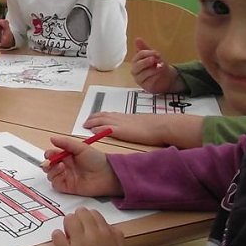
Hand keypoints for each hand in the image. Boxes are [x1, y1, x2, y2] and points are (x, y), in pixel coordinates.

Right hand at [42, 134, 122, 196]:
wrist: (107, 175)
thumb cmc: (97, 160)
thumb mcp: (81, 147)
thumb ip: (66, 143)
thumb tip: (52, 138)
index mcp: (68, 156)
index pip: (53, 155)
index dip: (49, 154)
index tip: (49, 154)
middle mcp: (66, 166)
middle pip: (49, 166)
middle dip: (47, 163)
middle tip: (50, 162)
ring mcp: (66, 176)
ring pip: (50, 175)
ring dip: (52, 170)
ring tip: (60, 166)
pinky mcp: (68, 187)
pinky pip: (56, 184)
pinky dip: (55, 178)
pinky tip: (62, 172)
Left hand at [84, 112, 204, 148]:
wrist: (160, 126)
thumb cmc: (155, 126)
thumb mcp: (141, 122)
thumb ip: (133, 123)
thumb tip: (132, 127)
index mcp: (125, 116)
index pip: (109, 114)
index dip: (99, 115)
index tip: (93, 117)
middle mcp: (120, 118)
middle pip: (102, 115)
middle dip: (92, 118)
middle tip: (85, 122)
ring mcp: (119, 123)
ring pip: (101, 120)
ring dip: (92, 122)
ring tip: (85, 125)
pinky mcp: (120, 131)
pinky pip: (106, 128)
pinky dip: (98, 129)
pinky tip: (92, 131)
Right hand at [130, 38, 184, 93]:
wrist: (168, 78)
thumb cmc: (158, 66)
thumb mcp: (153, 56)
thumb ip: (145, 48)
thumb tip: (137, 39)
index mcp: (136, 61)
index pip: (138, 56)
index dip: (148, 53)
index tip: (157, 53)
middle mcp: (135, 70)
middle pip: (137, 65)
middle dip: (146, 62)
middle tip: (155, 59)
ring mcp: (139, 79)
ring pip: (141, 73)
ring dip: (152, 69)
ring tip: (160, 66)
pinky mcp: (144, 86)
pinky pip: (147, 81)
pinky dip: (154, 76)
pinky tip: (159, 73)